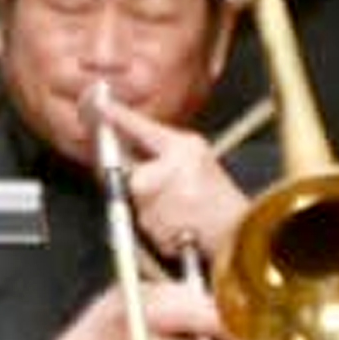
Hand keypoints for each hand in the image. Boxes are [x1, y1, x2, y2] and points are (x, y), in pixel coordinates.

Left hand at [105, 94, 249, 261]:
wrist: (240, 234)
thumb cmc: (219, 200)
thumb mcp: (198, 160)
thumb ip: (164, 150)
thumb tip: (124, 142)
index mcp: (185, 148)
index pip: (139, 126)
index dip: (116, 116)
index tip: (98, 105)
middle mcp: (169, 169)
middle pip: (129, 170)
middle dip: (139, 180)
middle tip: (162, 189)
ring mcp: (162, 198)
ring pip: (135, 198)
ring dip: (150, 206)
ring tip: (180, 211)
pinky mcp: (156, 225)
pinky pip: (142, 222)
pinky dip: (156, 225)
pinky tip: (179, 225)